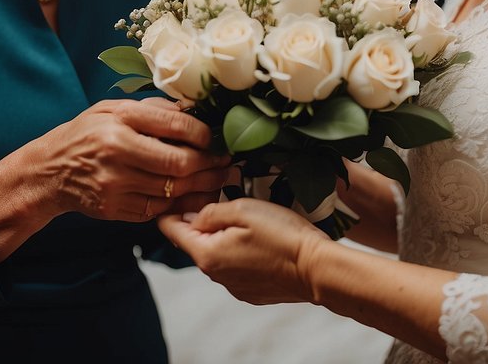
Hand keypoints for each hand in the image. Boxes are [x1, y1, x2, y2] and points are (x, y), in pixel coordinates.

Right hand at [30, 97, 231, 220]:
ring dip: (201, 187)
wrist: (50, 171)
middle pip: (179, 164)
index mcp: (120, 120)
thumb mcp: (112, 109)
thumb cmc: (86, 134)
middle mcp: (117, 151)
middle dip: (209, 165)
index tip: (215, 138)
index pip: (176, 127)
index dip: (204, 135)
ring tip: (218, 179)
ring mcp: (115, 184)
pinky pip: (158, 208)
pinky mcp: (114, 208)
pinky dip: (179, 203)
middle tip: (225, 163)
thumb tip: (192, 111)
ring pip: (173, 190)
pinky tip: (193, 196)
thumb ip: (152, 109)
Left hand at [158, 198, 329, 304]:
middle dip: (200, 223)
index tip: (174, 195)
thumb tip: (192, 217)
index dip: (170, 211)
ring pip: (217, 255)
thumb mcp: (243, 209)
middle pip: (195, 243)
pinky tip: (260, 242)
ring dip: (222, 238)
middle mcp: (215, 276)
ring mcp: (234, 287)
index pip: (172, 231)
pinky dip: (240, 253)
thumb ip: (211, 212)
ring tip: (244, 220)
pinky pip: (235, 268)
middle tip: (214, 198)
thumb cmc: (281, 234)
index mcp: (207, 254)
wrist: (317, 268)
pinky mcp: (251, 292)